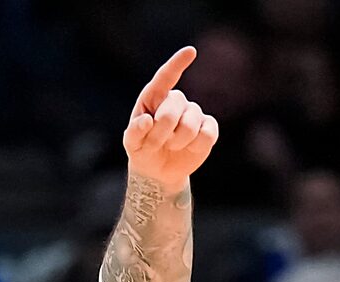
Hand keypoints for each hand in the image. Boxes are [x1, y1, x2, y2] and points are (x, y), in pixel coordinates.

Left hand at [122, 46, 218, 194]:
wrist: (157, 172)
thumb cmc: (142, 151)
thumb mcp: (132, 144)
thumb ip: (134, 132)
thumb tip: (147, 121)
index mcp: (155, 97)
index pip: (166, 77)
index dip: (177, 64)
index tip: (190, 52)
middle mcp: (176, 101)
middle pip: (174, 105)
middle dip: (161, 130)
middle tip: (154, 145)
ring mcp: (193, 114)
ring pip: (191, 123)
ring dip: (177, 141)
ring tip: (170, 147)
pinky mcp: (207, 129)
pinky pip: (207, 134)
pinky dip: (196, 146)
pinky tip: (188, 149)